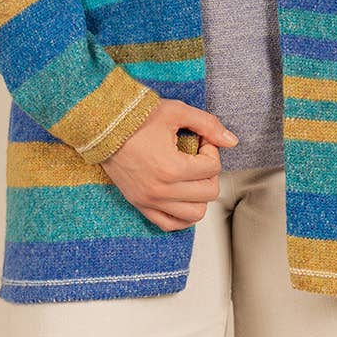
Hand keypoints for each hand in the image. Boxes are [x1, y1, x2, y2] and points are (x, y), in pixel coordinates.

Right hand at [99, 98, 238, 230]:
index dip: (212, 149)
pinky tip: (183, 194)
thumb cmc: (138, 117)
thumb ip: (207, 124)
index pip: (212, 168)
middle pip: (208, 193)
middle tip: (198, 155)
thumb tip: (232, 141)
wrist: (103, 127)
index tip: (201, 139)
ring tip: (191, 175)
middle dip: (210, 172)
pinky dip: (183, 214)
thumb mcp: (176, 112)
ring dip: (200, 195)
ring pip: (194, 215)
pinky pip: (170, 224)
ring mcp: (150, 201)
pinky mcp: (141, 205)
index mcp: (172, 168)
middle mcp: (162, 191)